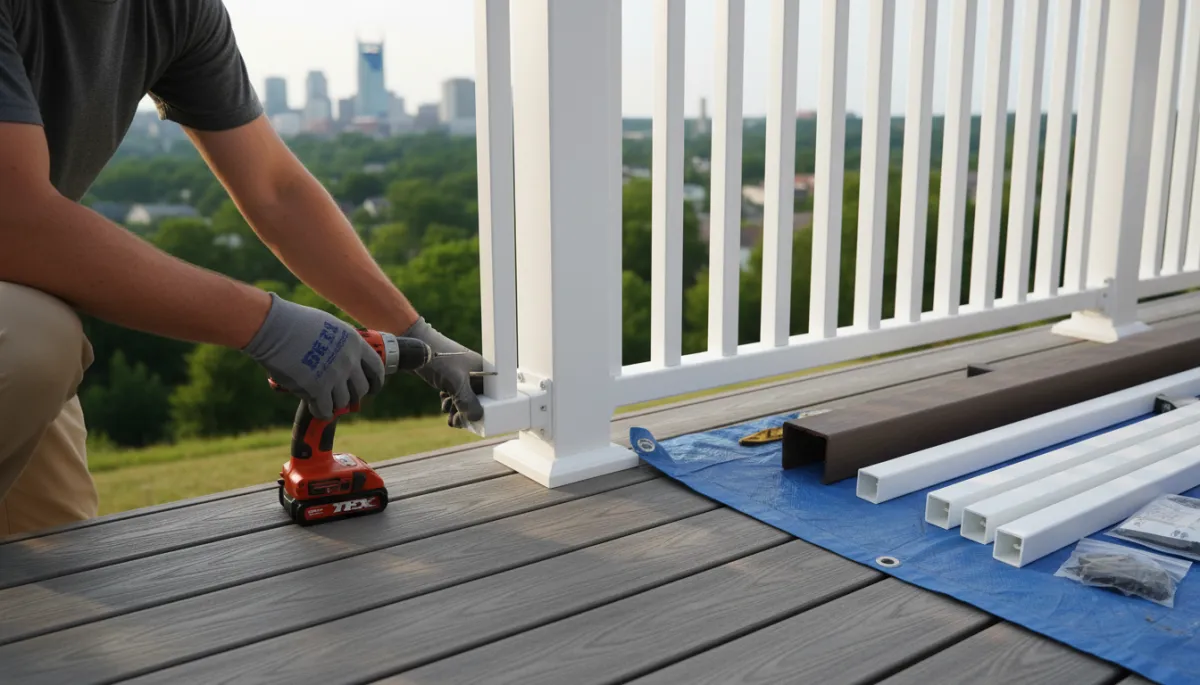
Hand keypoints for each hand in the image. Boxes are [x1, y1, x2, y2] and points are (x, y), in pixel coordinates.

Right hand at [242, 293, 385, 419]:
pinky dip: (322, 412)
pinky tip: (316, 408)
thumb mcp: (330, 326)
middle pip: (361, 389)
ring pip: (343, 402)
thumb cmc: (296, 323)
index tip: (373, 389)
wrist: (275, 328)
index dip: (376, 382)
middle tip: (343, 397)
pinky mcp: (317, 389)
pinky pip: (326, 410)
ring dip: (335, 404)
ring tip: (326, 401)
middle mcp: (349, 361)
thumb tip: (346, 356)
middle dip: (353, 396)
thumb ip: (342, 343)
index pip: (376, 368)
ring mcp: (334, 376)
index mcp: (355, 343)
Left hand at [402, 317, 484, 426]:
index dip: (482, 409)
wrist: (415, 348)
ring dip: (456, 408)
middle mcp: (476, 371)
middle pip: (477, 398)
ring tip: (448, 412)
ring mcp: (462, 373)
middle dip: (466, 411)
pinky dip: (450, 401)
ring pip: (464, 397)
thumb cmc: (439, 360)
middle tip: (457, 421)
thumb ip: (468, 401)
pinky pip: (455, 393)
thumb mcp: (456, 383)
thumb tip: (476, 417)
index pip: (490, 395)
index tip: (472, 420)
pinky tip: (444, 402)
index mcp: (483, 370)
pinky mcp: (450, 376)